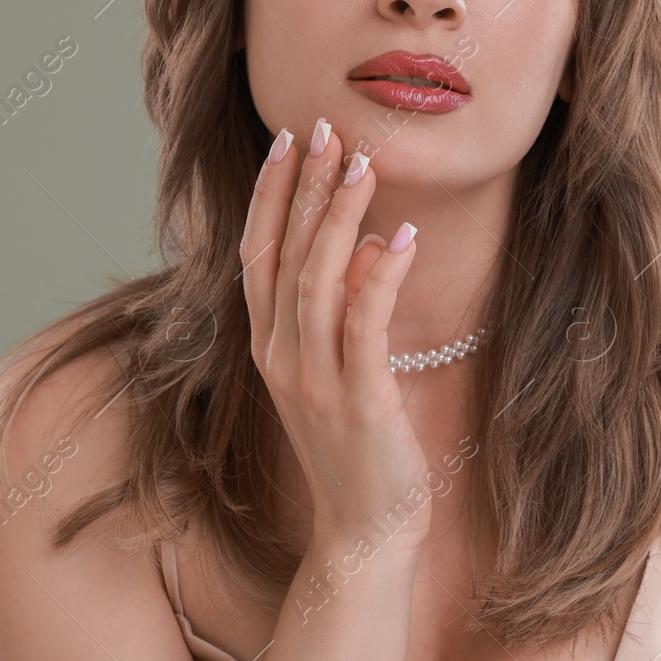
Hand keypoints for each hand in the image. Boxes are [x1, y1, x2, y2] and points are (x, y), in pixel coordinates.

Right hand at [240, 118, 431, 548]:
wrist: (362, 532)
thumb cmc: (354, 448)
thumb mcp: (333, 371)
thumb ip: (335, 311)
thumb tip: (359, 241)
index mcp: (268, 346)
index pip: (258, 252)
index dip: (270, 194)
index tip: (288, 139)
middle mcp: (280, 357)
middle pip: (284, 253)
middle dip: (305, 186)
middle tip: (327, 128)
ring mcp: (314, 381)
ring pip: (317, 279)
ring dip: (339, 216)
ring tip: (364, 164)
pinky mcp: (358, 402)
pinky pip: (364, 325)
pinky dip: (379, 277)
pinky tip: (402, 238)